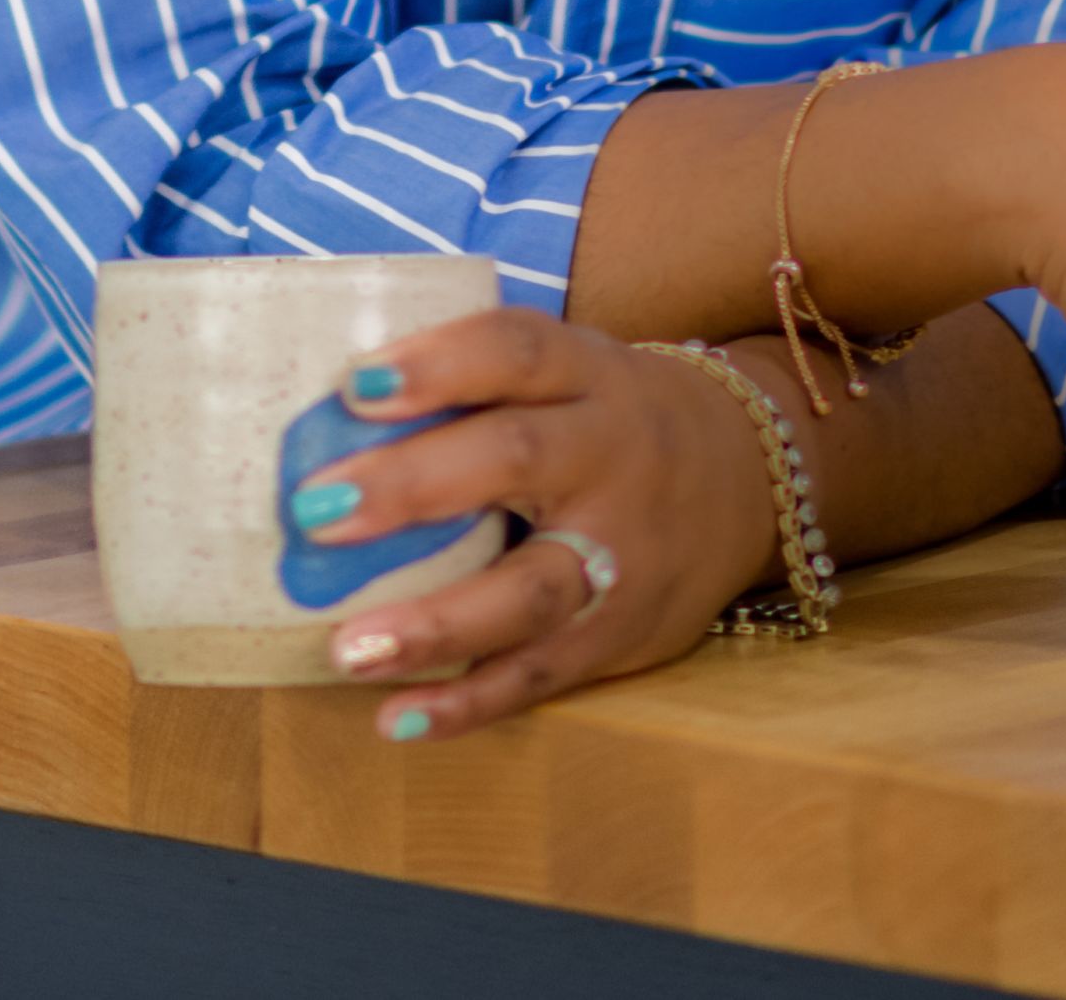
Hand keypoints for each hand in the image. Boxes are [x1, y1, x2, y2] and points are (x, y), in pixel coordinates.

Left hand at [283, 307, 779, 740]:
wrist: (750, 478)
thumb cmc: (609, 417)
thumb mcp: (571, 372)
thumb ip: (477, 384)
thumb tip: (322, 409)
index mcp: (589, 373)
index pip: (517, 350)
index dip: (440, 363)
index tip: (354, 384)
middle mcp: (612, 453)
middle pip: (520, 459)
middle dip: (415, 485)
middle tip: (315, 512)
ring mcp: (622, 551)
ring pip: (533, 589)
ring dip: (437, 623)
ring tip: (346, 647)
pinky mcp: (622, 632)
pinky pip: (542, 674)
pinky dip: (469, 702)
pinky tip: (397, 716)